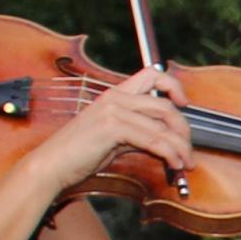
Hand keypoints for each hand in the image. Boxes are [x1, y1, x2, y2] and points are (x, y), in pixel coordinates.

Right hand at [45, 62, 191, 191]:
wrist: (51, 165)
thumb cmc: (79, 154)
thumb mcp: (114, 138)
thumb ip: (139, 132)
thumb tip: (166, 140)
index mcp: (115, 94)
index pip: (152, 74)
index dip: (173, 85)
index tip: (184, 103)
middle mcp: (115, 97)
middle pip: (165, 105)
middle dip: (183, 129)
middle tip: (188, 149)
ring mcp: (113, 111)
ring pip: (162, 126)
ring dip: (180, 147)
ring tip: (185, 163)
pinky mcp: (112, 128)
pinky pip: (153, 140)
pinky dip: (169, 154)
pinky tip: (174, 164)